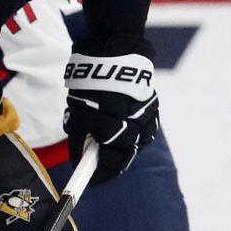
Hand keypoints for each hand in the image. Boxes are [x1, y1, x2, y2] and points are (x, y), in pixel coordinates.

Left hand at [63, 51, 158, 183]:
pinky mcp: (153, 108)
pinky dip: (135, 134)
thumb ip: (80, 134)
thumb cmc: (89, 82)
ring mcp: (145, 117)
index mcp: (109, 128)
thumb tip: (82, 156)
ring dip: (122, 148)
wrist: (114, 50)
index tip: (89, 180)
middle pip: (123, 156)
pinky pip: (146, 130)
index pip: (105, 162)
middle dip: (109, 163)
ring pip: (136, 144)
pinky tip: (126, 133)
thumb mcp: (77, 109)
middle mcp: (131, 126)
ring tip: (110, 147)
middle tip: (98, 166)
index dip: (96, 174)